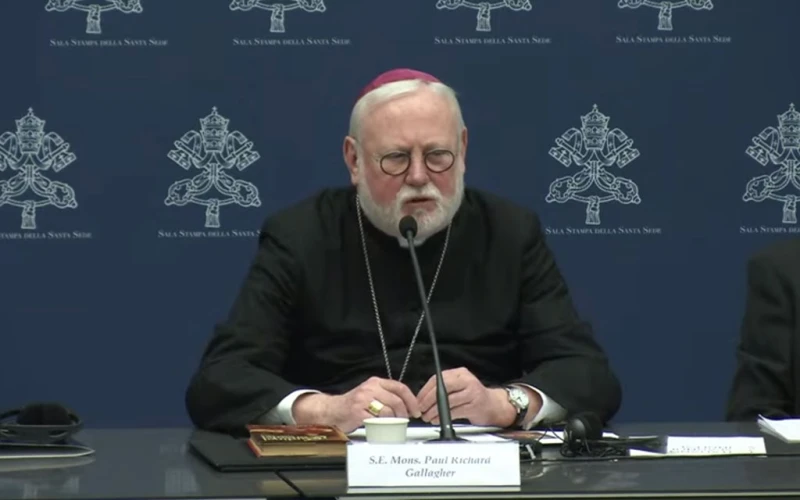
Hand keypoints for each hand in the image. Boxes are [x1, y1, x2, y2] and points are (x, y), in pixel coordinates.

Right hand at [293, 377, 420, 432]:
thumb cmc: (353, 404)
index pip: (399, 387)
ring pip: (388, 410)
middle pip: (396, 400)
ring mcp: (363, 400)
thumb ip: (386, 395)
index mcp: (375, 382)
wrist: (332, 410)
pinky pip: (377, 420)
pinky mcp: (358, 412)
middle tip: (406, 420)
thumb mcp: (370, 393)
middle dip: (405, 412)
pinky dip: (382, 425)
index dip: (411, 399)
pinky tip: (381, 427)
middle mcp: (370, 388)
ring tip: (392, 424)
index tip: (415, 409)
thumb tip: (407, 405)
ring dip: (394, 420)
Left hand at [416, 367, 516, 426]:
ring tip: (428, 417)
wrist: (495, 406)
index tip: (418, 400)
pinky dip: (444, 416)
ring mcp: (472, 392)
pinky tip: (438, 420)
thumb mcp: (459, 387)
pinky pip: (455, 411)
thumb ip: (444, 389)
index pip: (438, 378)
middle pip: (442, 387)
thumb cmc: (473, 397)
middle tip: (421, 409)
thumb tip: (422, 399)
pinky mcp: (475, 405)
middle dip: (428, 400)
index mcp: (460, 373)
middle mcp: (467, 380)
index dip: (425, 390)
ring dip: (435, 411)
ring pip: (448, 400)